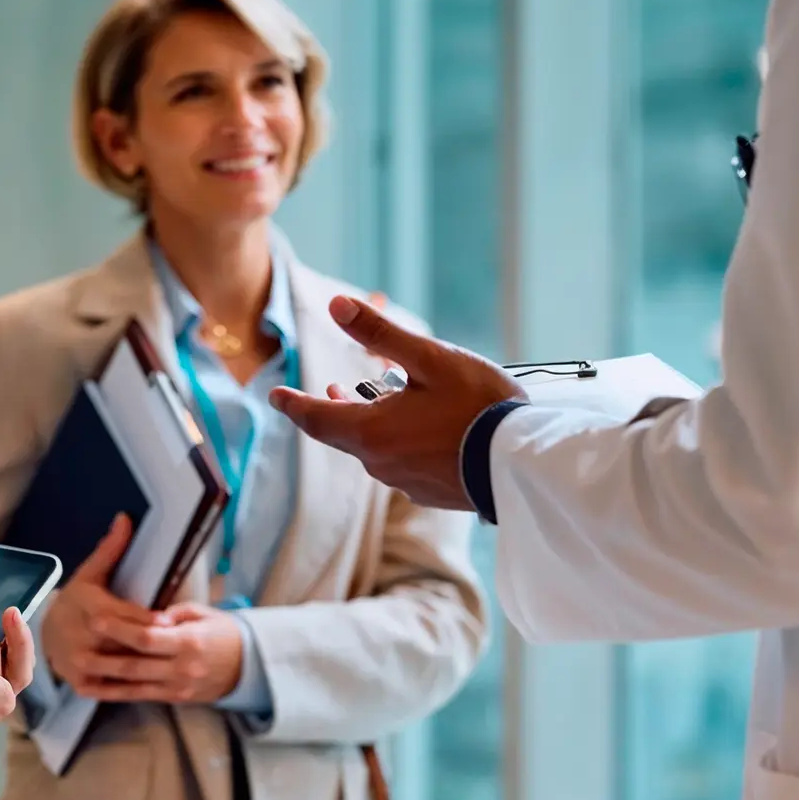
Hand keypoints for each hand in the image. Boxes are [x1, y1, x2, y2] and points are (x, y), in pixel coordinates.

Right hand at [41, 514, 165, 689]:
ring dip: (151, 669)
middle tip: (182, 644)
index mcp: (85, 606)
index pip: (121, 614)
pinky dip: (136, 686)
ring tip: (176, 664)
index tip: (170, 621)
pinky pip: (115, 687)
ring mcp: (80, 663)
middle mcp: (80, 636)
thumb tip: (126, 519)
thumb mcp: (90, 574)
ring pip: (123, 668)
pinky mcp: (82, 684)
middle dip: (154, 645)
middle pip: (124, 642)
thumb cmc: (76, 602)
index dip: (146, 618)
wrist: (46, 635)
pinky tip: (157, 681)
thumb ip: (111, 550)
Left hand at [78, 602, 243, 703]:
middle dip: (104, 654)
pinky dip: (116, 692)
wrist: (247, 666)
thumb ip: (175, 614)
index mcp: (190, 642)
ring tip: (78, 668)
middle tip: (77, 643)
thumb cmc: (223, 632)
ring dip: (104, 677)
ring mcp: (177, 688)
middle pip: (137, 663)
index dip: (121, 630)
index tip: (97, 618)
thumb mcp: (203, 614)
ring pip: (134, 684)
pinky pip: (140, 696)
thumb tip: (152, 617)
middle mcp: (182, 668)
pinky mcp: (174, 699)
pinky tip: (96, 687)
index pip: (149, 637)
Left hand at [269, 294, 523, 510]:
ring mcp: (407, 484)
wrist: (525, 466)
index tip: (274, 395)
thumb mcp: (430, 360)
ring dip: (374, 424)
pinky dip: (402, 442)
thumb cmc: (478, 407)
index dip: (293, 405)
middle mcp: (380, 464)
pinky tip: (423, 431)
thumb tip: (337, 304)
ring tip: (382, 400)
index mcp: (371, 432)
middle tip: (330, 390)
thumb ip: (380, 334)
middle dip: (336, 409)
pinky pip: (404, 465)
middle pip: (346, 434)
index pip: (315, 419)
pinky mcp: (433, 495)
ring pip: (376, 450)